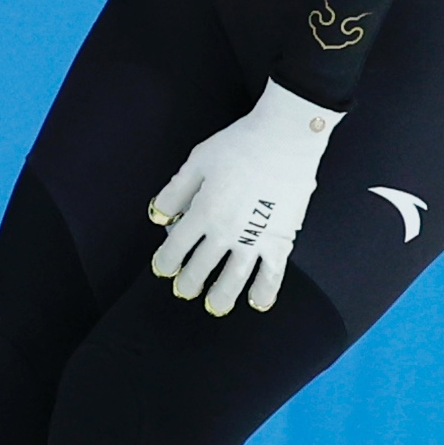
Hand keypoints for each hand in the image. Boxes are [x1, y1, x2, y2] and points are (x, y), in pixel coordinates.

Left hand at [148, 86, 340, 315]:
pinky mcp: (280, 241)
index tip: (163, 268)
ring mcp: (254, 240)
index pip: (175, 248)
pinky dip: (263, 292)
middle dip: (189, 282)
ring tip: (213, 305)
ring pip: (232, 280)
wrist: (285, 139)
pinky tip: (256, 302)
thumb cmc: (240, 144)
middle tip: (185, 290)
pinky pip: (272, 275)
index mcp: (202, 212)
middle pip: (200, 268)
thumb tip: (157, 216)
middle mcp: (225, 232)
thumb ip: (175, 192)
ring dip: (219, 296)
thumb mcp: (197, 161)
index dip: (165, 262)